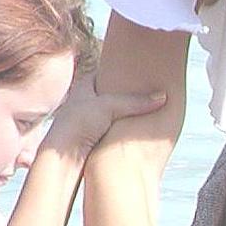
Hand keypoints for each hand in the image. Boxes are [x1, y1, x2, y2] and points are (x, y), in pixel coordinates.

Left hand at [43, 74, 166, 160]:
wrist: (62, 157)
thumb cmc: (78, 125)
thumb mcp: (111, 106)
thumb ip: (137, 102)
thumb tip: (163, 97)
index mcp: (84, 87)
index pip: (103, 73)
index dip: (118, 70)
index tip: (136, 68)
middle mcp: (83, 102)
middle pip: (108, 94)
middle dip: (124, 93)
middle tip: (146, 89)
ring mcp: (87, 121)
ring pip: (110, 114)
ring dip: (124, 114)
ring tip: (145, 111)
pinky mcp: (91, 138)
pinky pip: (111, 129)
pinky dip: (122, 129)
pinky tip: (134, 131)